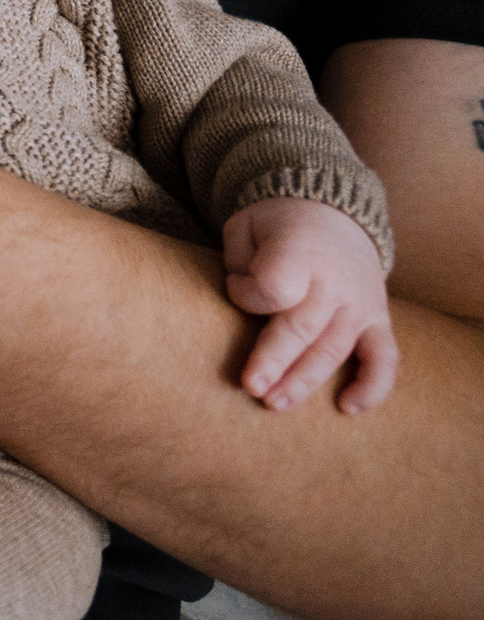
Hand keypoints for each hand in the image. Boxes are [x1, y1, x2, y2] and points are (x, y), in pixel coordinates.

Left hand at [223, 197, 398, 412]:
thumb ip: (239, 258)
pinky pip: (385, 358)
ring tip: (274, 403)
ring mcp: (360, 304)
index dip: (248, 293)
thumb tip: (243, 294)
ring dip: (303, 381)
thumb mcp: (247, 224)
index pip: (275, 285)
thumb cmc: (279, 225)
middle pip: (301, 328)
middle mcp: (333, 282)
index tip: (235, 284)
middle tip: (251, 388)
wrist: (334, 211)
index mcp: (299, 252)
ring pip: (333, 350)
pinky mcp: (378, 320)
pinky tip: (348, 408)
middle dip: (274, 362)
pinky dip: (373, 386)